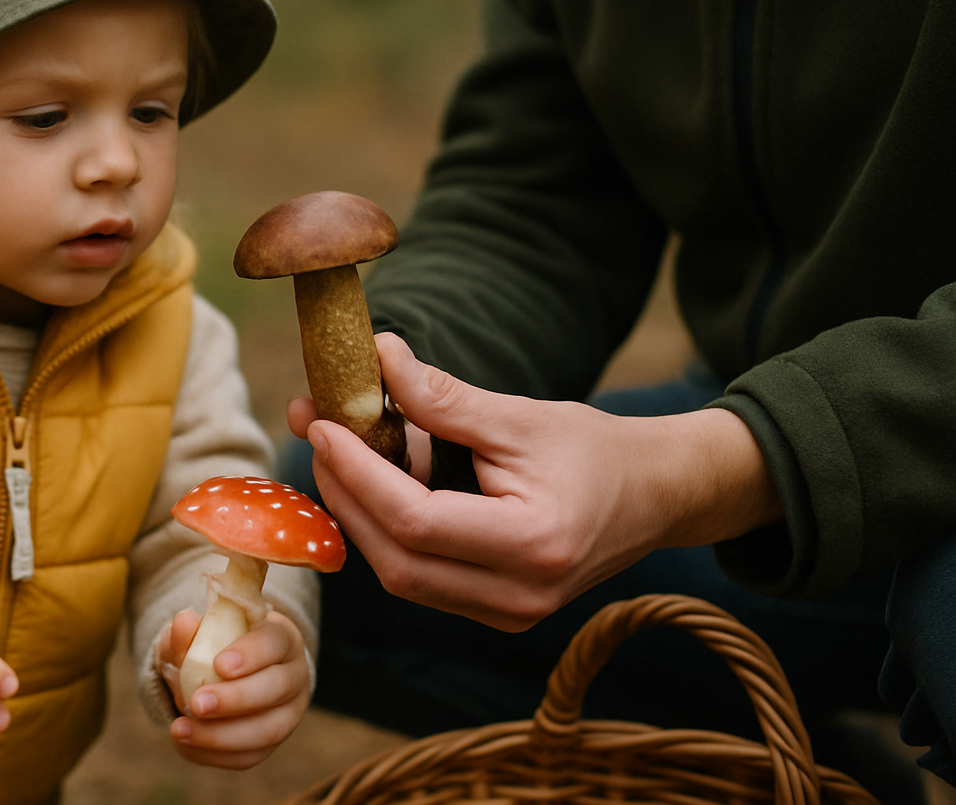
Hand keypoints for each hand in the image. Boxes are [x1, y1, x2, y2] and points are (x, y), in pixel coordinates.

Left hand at [155, 608, 309, 768]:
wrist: (224, 676)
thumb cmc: (216, 646)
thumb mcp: (199, 634)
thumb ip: (190, 632)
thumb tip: (184, 622)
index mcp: (281, 638)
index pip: (274, 642)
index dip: (250, 654)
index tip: (219, 665)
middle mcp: (294, 676)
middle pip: (276, 688)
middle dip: (236, 699)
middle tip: (197, 703)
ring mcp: (288, 713)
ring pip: (268, 730)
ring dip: (222, 734)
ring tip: (182, 729)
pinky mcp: (272, 744)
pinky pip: (250, 756)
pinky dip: (215, 754)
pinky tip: (186, 743)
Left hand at [288, 333, 781, 631]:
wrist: (657, 496)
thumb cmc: (594, 450)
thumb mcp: (520, 416)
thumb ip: (445, 398)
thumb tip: (377, 356)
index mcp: (532, 545)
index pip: (416, 521)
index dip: (359, 473)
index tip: (322, 425)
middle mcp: (518, 596)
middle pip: (397, 561)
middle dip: (345, 495)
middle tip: (315, 433)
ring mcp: (508, 614)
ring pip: (402, 576)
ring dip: (359, 514)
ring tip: (334, 452)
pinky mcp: (496, 612)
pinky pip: (421, 579)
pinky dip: (387, 533)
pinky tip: (371, 484)